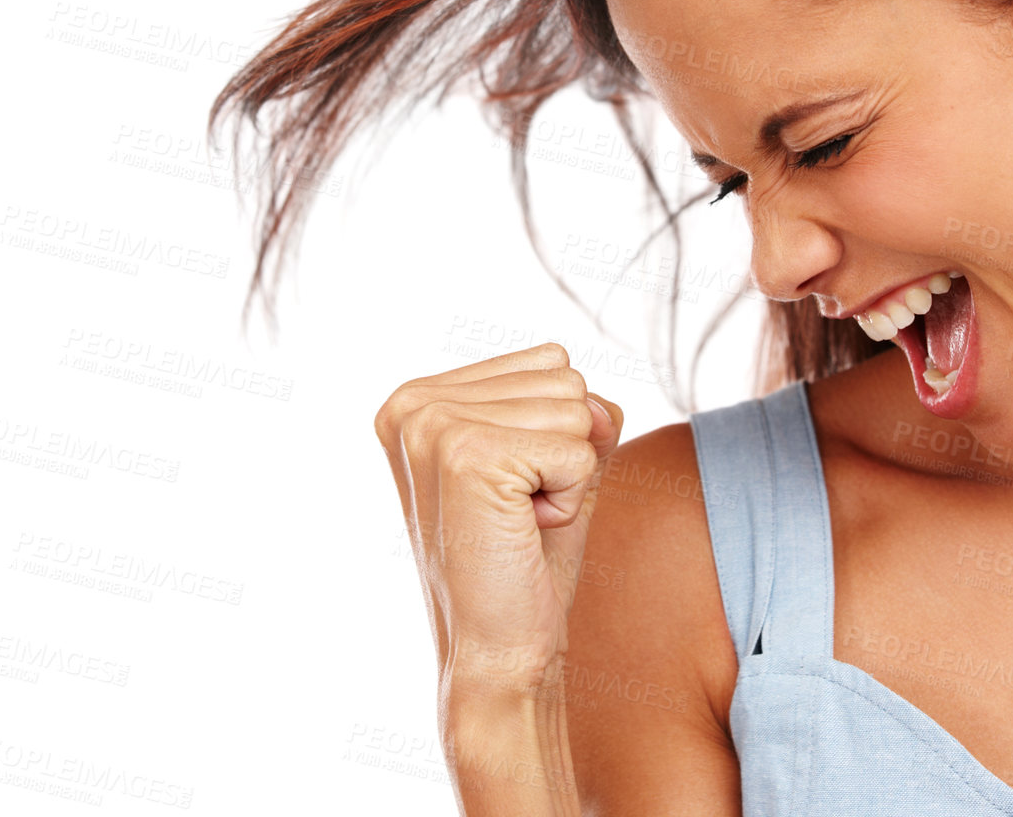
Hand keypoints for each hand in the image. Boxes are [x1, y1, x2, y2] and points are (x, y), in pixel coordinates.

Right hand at [373, 341, 623, 697]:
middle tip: (516, 512)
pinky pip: (579, 450)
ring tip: (517, 522)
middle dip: (564, 451)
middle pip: (564, 377)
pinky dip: (572, 499)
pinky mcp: (466, 455)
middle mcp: (414, 402)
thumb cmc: (524, 561)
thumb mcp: (555, 462)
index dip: (555, 431)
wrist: (496, 651)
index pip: (548, 360)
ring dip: (568, 476)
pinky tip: (522, 533)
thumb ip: (583, 410)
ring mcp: (434, 425)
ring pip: (576, 409)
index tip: (510, 489)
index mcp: (419, 396)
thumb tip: (598, 403)